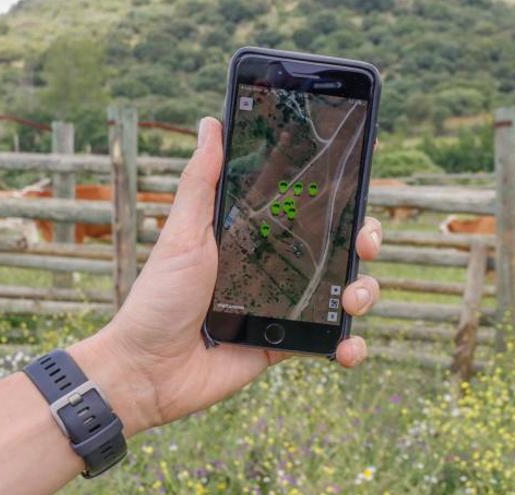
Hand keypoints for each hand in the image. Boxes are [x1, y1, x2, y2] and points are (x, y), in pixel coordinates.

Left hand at [70, 117, 381, 435]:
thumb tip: (211, 122)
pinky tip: (348, 348)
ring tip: (353, 299)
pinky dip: (349, 345)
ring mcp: (285, 306)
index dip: (342, 189)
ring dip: (364, 290)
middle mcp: (277, 266)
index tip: (366, 161)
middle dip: (365, 237)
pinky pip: (330, 341)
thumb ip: (203, 181)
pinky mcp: (286, 343)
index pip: (308, 205)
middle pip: (340, 244)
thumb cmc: (158, 297)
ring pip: (345, 289)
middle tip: (364, 241)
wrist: (147, 370)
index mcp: (256, 236)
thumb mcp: (183, 233)